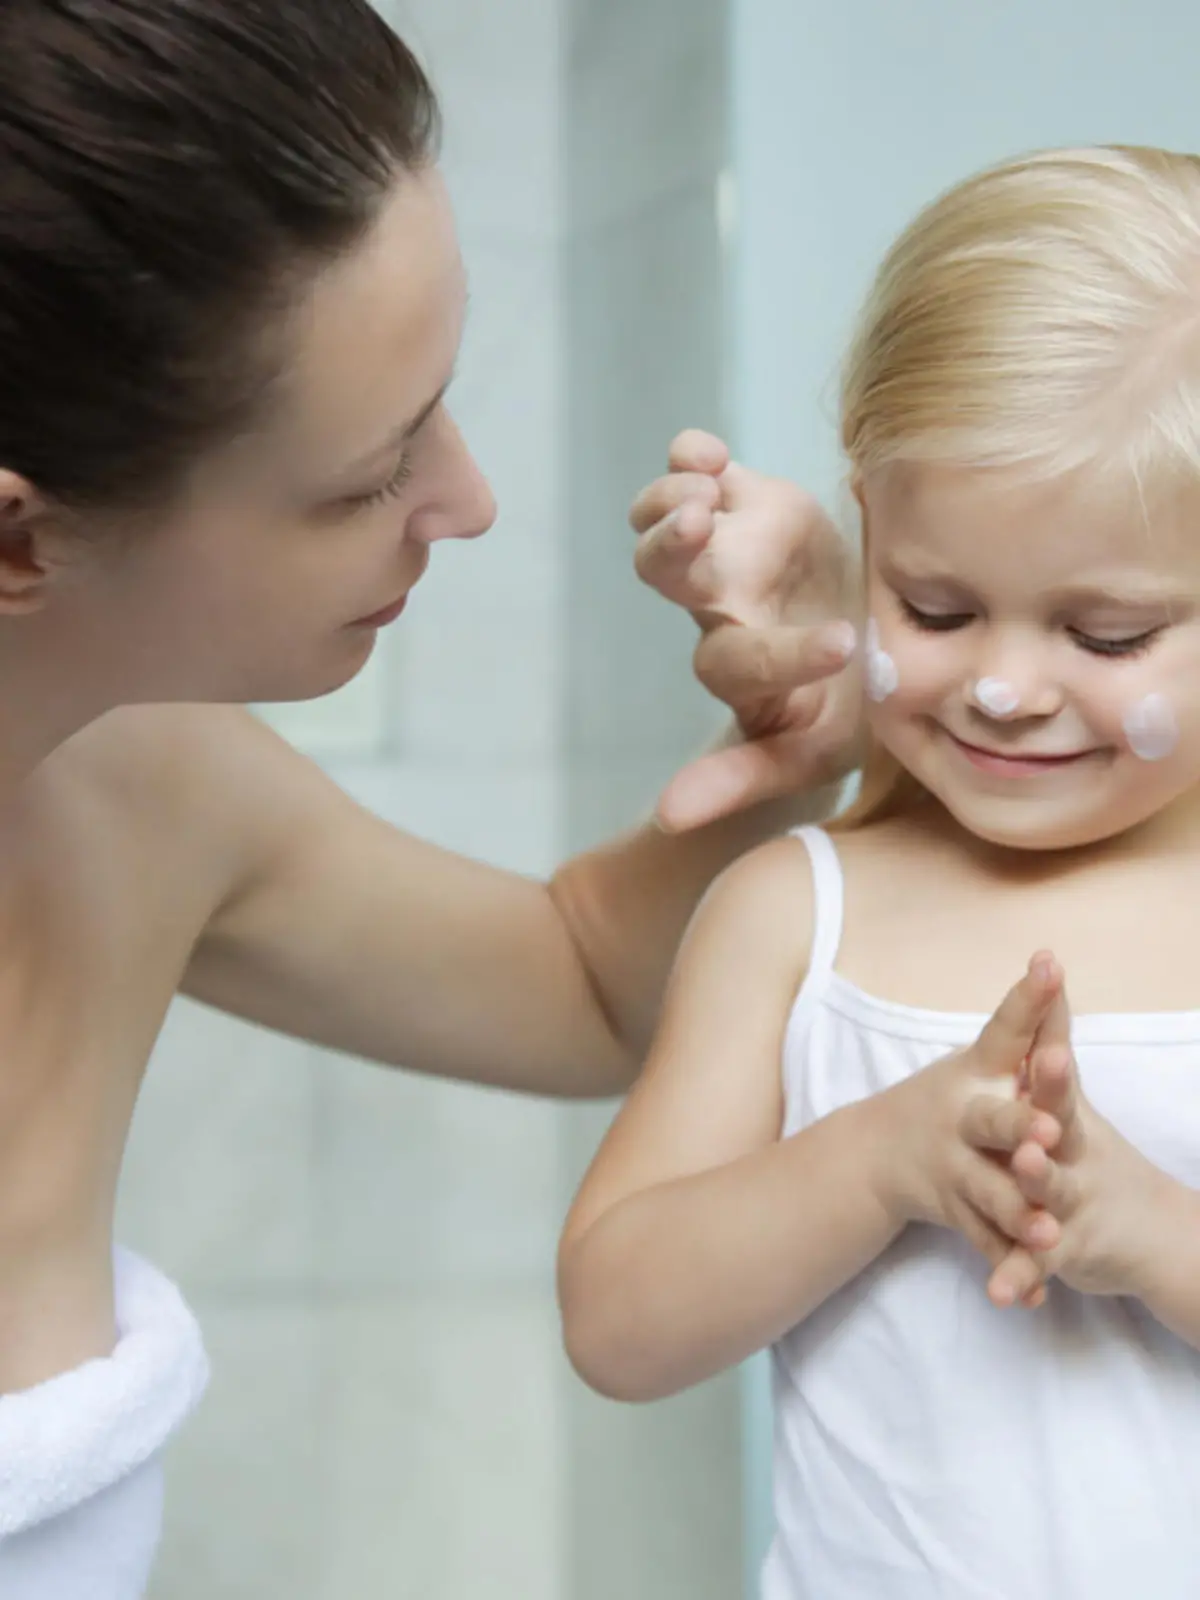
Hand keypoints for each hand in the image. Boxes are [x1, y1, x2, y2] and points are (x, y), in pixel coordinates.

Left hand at [630, 430, 860, 829]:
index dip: (783, 657)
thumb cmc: (850, 708)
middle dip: (672, 548)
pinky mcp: (749, 500)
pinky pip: (698, 470)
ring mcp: (730, 548)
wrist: (885, 641)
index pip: (741, 663)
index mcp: (745, 670)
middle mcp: (724, 606)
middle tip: (702, 522)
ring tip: (707, 491)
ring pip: (667, 518)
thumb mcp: (811, 752)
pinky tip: (707, 455)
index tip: (842, 645)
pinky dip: (690, 455)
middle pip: (665, 574)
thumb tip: (668, 819)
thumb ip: (742, 778)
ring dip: (671, 498)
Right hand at [877, 954, 1064, 1297]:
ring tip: (1048, 1232)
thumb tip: (1054, 961)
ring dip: (1017, 1213)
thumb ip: (1023, 1022)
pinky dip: (1008, 1269)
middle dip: (1017, 1129)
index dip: (1030, 1000)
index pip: (1005, 1028)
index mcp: (974, 1072)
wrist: (872, 1155)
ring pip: (988, 1194)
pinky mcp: (954, 1211)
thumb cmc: (945, 1099)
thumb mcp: (979, 1058)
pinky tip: (1033, 1293)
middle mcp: (959, 1116)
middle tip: (1046, 1134)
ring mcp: (952, 1168)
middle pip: (990, 1121)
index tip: (1052, 965)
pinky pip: (984, 1243)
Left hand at [986, 975, 1175, 1305]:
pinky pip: (1032, 1264)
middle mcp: (1075, 1153)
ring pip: (1049, 1196)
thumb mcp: (1071, 1091)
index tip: (1042, 1028)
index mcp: (1069, 1114)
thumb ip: (1050, 1031)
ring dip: (1037, 1188)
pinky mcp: (1062, 1248)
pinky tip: (998, 1296)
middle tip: (1030, 1118)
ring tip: (1023, 1175)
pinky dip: (1017, 1278)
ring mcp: (1071, 1202)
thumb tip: (1043, 959)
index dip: (1048, 1058)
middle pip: (1059, 1130)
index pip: (1057, 1078)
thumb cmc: (1093, 1149)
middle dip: (1047, 1117)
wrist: (1151, 1231)